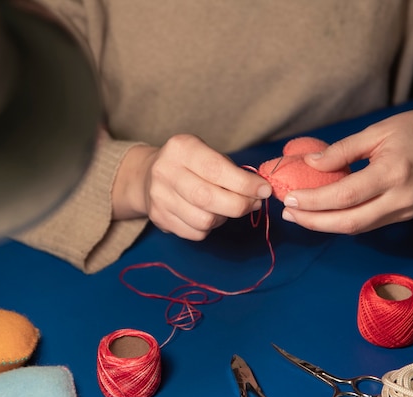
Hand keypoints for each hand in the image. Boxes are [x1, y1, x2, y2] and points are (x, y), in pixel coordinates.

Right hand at [113, 134, 271, 239]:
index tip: (264, 190)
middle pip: (208, 198)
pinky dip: (210, 228)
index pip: (216, 169)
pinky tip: (209, 214)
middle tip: (254, 203)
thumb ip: (232, 170)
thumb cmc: (190, 164)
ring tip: (227, 207)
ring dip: (224, 217)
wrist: (148, 175)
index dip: (244, 184)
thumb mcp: (207, 153)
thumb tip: (260, 192)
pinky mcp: (159, 218)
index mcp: (181, 148)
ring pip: (204, 220)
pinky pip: (196, 233)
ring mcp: (159, 197)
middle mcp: (165, 171)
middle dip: (239, 205)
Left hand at [280, 105, 412, 233]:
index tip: (289, 198)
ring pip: (358, 228)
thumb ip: (343, 150)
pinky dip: (343, 220)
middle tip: (287, 213)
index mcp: (393, 173)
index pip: (345, 196)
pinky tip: (324, 212)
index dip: (314, 201)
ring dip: (325, 225)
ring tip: (299, 215)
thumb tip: (310, 163)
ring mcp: (405, 211)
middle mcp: (400, 199)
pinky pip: (368, 223)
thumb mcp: (379, 131)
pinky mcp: (405, 216)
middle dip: (313, 222)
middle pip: (349, 222)